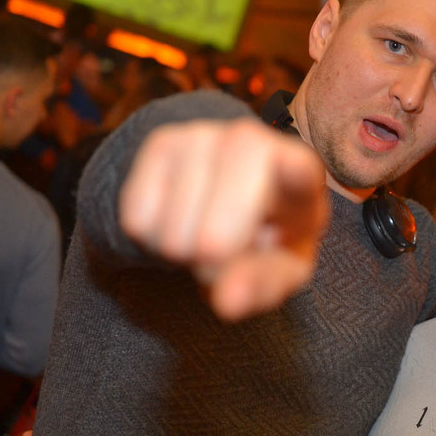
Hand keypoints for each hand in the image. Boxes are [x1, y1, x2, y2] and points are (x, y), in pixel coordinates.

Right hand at [118, 119, 328, 320]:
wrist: (230, 197)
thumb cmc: (268, 236)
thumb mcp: (280, 267)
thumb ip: (262, 285)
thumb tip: (229, 301)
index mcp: (299, 172)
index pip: (298, 168)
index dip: (292, 174)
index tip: (288, 171)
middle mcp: (253, 141)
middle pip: (220, 224)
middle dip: (213, 259)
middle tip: (224, 256)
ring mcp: (204, 134)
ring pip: (172, 229)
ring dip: (180, 252)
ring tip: (203, 235)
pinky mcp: (161, 142)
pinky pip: (137, 217)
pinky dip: (150, 238)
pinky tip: (177, 220)